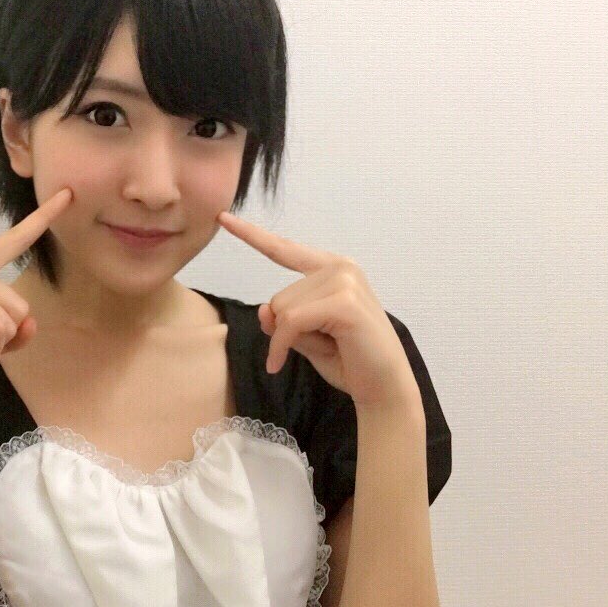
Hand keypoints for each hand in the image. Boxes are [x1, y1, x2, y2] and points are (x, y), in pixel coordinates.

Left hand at [216, 210, 422, 416]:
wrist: (384, 388)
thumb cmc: (348, 361)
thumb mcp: (304, 337)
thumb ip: (282, 319)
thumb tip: (264, 310)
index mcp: (331, 269)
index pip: (284, 249)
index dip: (251, 235)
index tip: (223, 218)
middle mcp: (340, 267)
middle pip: (278, 296)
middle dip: (286, 329)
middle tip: (323, 345)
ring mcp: (344, 281)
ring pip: (282, 310)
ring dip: (288, 339)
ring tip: (329, 349)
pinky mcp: (344, 302)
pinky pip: (290, 322)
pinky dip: (281, 347)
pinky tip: (280, 365)